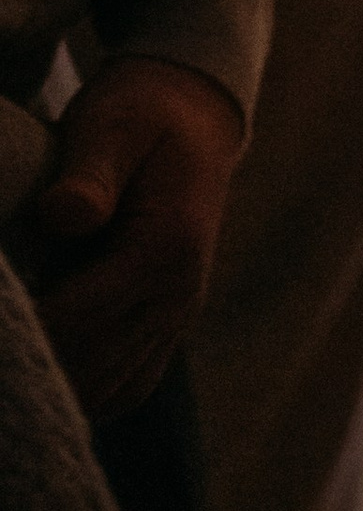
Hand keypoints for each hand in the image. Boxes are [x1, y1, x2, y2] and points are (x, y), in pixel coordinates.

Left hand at [31, 55, 242, 420]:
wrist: (195, 117)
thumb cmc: (141, 117)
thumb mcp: (111, 127)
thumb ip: (89, 175)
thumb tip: (62, 216)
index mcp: (167, 248)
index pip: (79, 318)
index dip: (22, 332)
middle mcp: (179, 293)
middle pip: (90, 364)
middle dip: (32, 367)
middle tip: (0, 356)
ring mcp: (178, 315)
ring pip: (108, 388)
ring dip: (57, 388)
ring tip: (14, 372)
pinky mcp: (168, 324)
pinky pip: (127, 385)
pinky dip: (87, 394)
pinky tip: (49, 379)